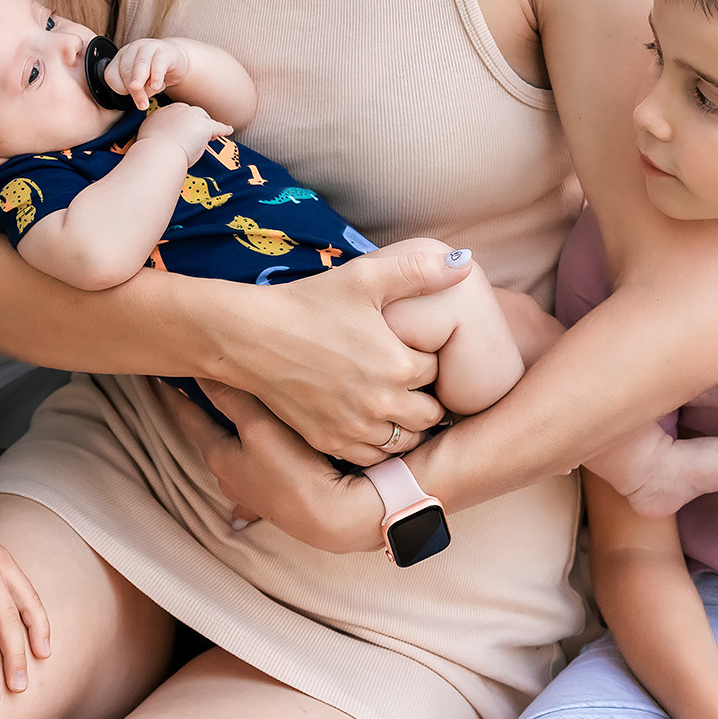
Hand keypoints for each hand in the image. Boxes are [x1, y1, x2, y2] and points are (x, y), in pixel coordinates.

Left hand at [108, 38, 190, 109]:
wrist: (176, 59)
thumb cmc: (156, 71)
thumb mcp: (144, 83)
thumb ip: (139, 90)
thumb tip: (140, 100)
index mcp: (122, 57)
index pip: (112, 74)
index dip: (118, 88)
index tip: (128, 96)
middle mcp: (132, 49)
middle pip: (125, 71)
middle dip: (132, 90)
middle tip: (141, 104)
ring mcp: (148, 47)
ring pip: (140, 65)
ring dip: (140, 82)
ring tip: (144, 97)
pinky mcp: (165, 51)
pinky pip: (158, 63)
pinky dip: (156, 76)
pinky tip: (156, 85)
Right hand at [135, 101, 231, 167]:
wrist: (157, 154)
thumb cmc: (151, 152)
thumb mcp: (149, 136)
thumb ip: (157, 133)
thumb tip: (161, 139)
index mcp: (163, 113)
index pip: (178, 113)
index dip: (184, 123)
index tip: (184, 131)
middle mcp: (177, 110)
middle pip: (192, 114)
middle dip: (196, 123)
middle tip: (197, 136)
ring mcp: (192, 116)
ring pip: (204, 119)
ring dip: (208, 128)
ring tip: (211, 137)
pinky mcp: (204, 126)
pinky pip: (217, 127)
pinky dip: (223, 129)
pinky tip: (228, 130)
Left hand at [162, 379, 386, 553]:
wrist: (334, 519)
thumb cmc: (294, 471)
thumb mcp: (259, 427)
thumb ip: (231, 397)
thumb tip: (202, 370)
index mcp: (219, 456)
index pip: (189, 416)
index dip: (175, 394)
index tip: (160, 377)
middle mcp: (229, 476)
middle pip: (211, 434)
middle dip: (206, 411)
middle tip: (199, 386)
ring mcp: (251, 491)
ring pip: (234, 453)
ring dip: (231, 434)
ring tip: (231, 412)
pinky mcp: (276, 499)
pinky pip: (259, 474)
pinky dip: (255, 461)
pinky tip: (257, 467)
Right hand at [214, 250, 463, 461]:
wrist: (251, 337)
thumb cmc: (308, 303)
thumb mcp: (365, 277)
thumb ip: (419, 270)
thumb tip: (466, 261)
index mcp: (399, 366)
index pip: (436, 372)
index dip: (425, 358)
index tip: (408, 348)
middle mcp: (382, 404)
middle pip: (429, 413)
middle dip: (424, 396)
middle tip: (404, 377)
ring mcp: (355, 428)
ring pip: (405, 441)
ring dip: (406, 424)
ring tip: (391, 400)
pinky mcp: (330, 441)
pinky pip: (372, 457)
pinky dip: (377, 444)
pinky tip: (367, 420)